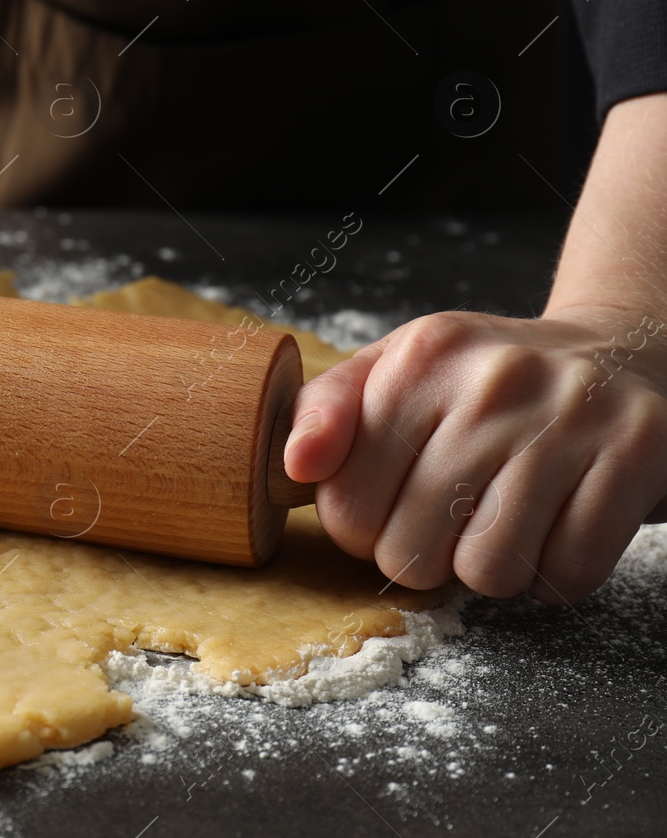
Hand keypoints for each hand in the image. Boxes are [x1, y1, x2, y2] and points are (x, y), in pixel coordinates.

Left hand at [282, 306, 666, 603]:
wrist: (624, 354)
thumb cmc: (486, 381)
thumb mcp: (397, 370)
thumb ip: (326, 411)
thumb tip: (296, 466)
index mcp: (421, 357)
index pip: (344, 504)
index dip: (359, 530)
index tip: (390, 505)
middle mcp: (493, 379)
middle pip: (409, 549)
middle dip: (424, 555)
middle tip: (452, 519)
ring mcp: (571, 416)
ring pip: (488, 571)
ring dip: (490, 569)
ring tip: (502, 522)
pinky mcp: (636, 455)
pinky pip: (566, 574)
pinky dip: (555, 573)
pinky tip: (556, 526)